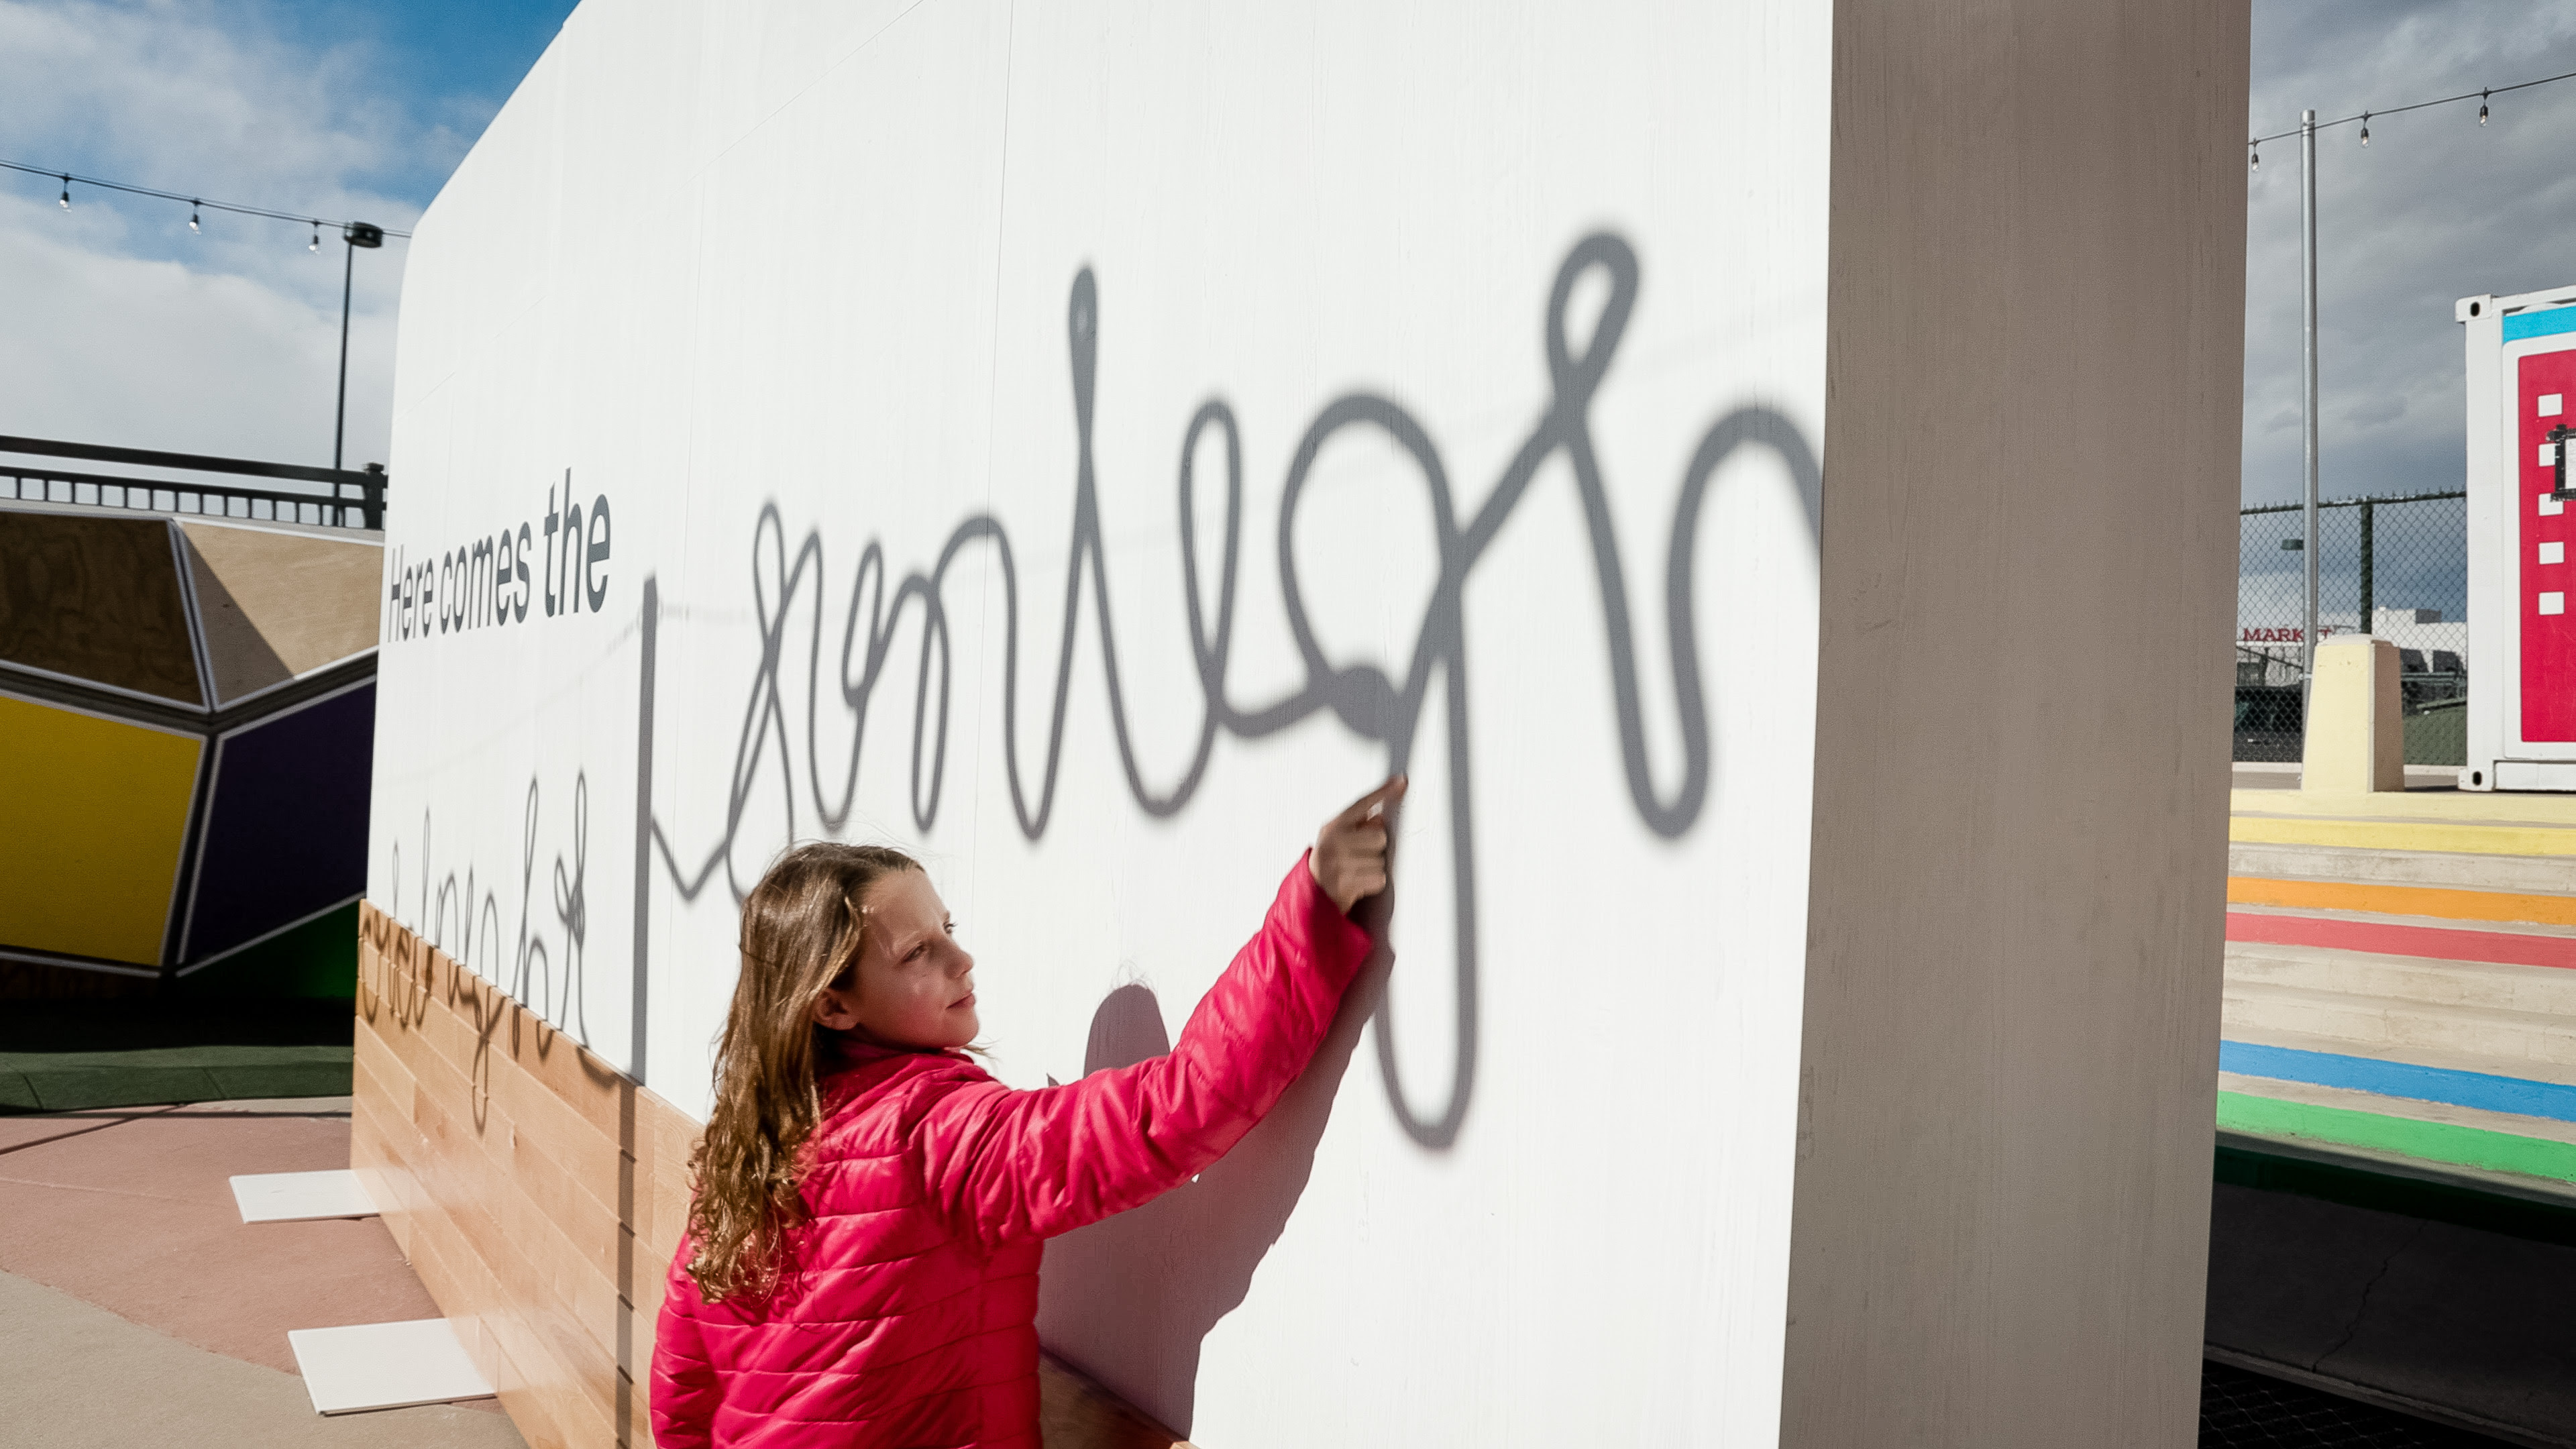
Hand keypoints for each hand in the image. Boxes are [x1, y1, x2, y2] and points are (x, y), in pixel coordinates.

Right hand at [1311, 776, 1405, 913]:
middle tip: (1361, 855)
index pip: (1361, 803)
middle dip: (1376, 848)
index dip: (1383, 791)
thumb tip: (1380, 818)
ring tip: (1358, 870)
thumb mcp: (1338, 838)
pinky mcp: (1346, 883)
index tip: (1401, 782)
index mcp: (1333, 827)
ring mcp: (1339, 863)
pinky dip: (1373, 882)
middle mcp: (1334, 842)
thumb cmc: (1330, 863)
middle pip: (1379, 836)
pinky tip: (1360, 882)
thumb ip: (1358, 825)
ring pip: (1380, 860)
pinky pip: (1379, 878)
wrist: (1312, 896)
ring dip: (1374, 867)